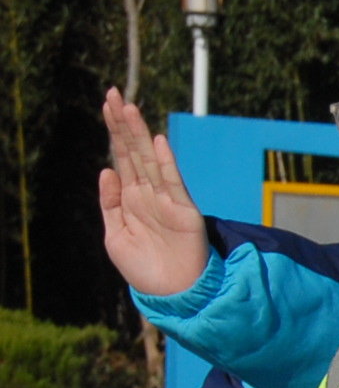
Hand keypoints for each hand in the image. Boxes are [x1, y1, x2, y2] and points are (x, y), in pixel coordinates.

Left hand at [99, 90, 208, 297]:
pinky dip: (165, 162)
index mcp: (130, 198)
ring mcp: (167, 200)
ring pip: (150, 160)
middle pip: (133, 151)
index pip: (121, 157)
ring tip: (128, 107)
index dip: (114, 131)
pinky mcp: (184, 211)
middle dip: (123, 123)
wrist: (174, 294)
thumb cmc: (145, 268)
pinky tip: (157, 143)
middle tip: (113, 93)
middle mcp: (148, 193)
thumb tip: (106, 169)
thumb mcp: (115, 236)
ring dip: (139, 134)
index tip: (107, 104)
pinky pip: (173, 182)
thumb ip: (109, 203)